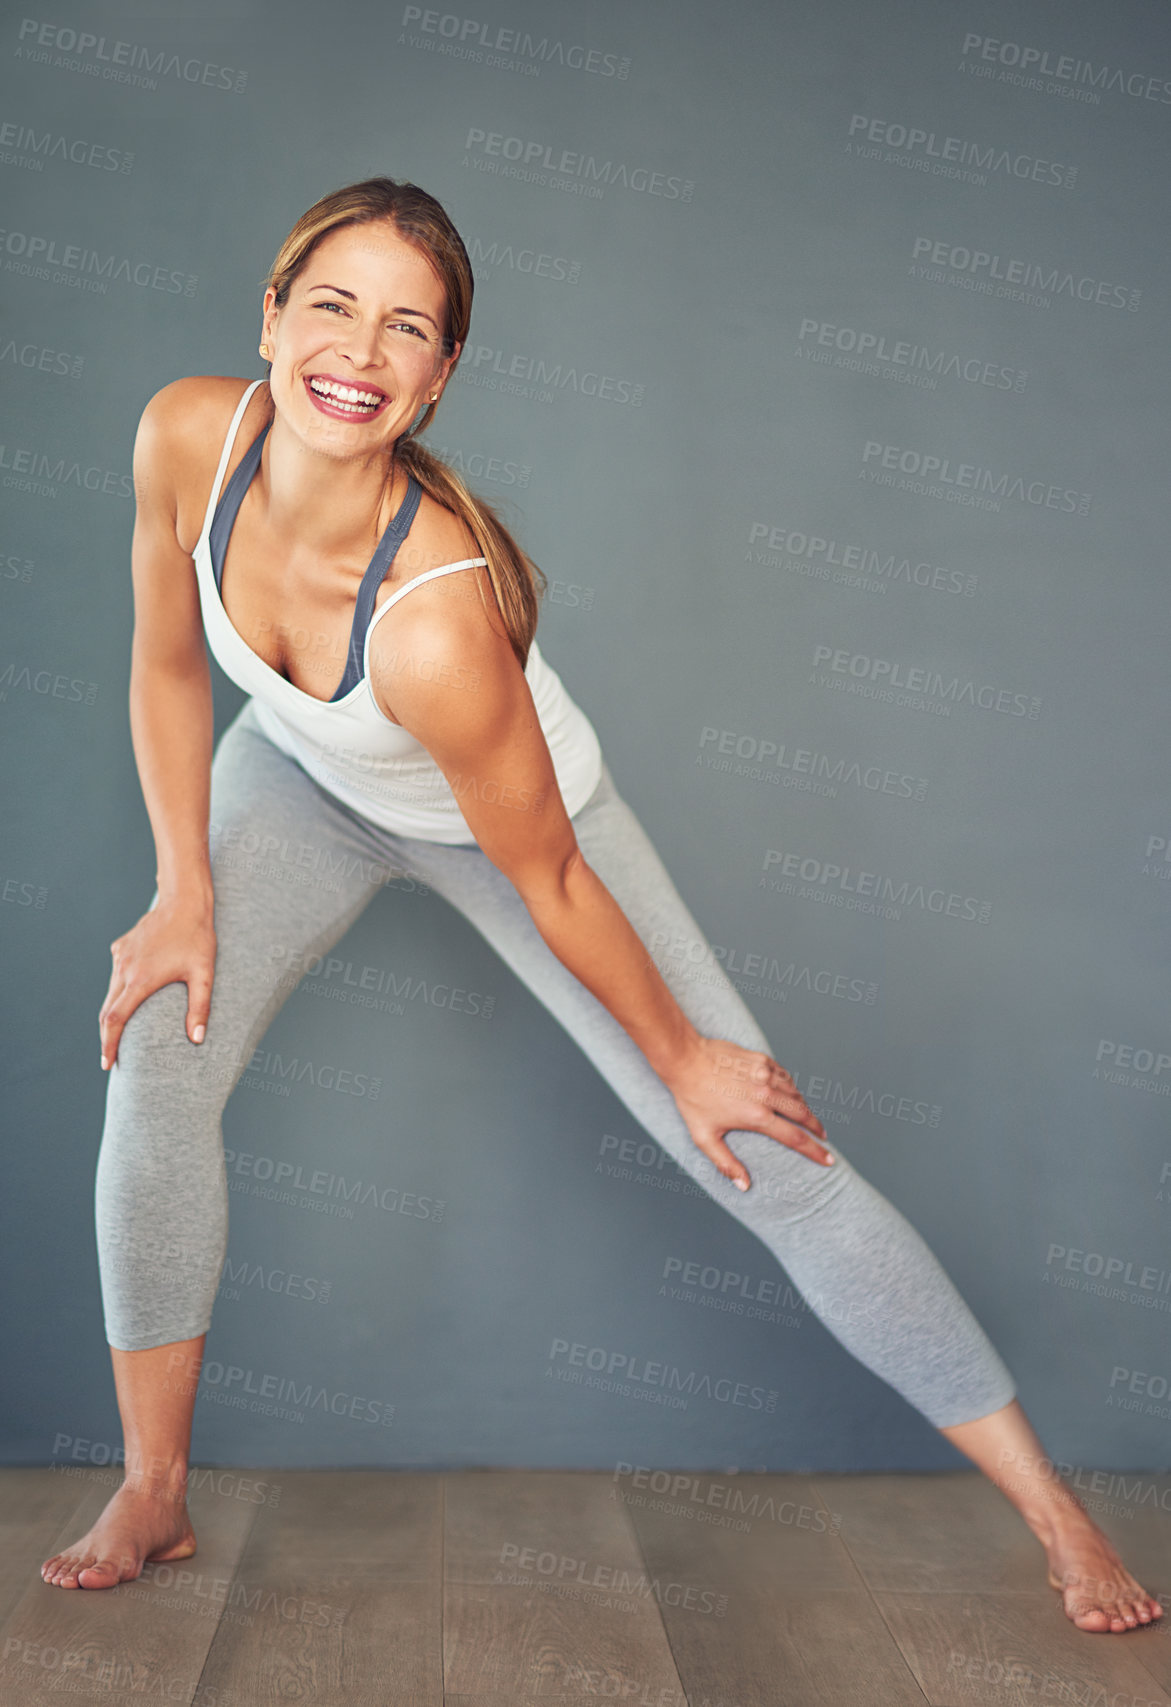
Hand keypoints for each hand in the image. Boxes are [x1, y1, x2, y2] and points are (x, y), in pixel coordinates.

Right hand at [99, 896, 216, 1069]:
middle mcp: (124, 969)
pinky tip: (133, 995)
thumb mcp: (204, 975)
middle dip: (107, 1037)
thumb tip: (197, 1039)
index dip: (108, 1044)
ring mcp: (120, 957)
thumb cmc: (197, 938)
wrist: (184, 901)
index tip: (106, 1063)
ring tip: (122, 1033)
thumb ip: (200, 1008)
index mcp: (140, 980)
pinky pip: (117, 974)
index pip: (114, 1020)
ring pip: (110, 992)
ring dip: (113, 1014)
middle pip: (107, 1011)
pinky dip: (120, 990)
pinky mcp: (121, 947)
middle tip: (112, 1058)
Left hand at [663, 1036, 832, 1190]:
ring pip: (796, 1093)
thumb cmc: (693, 1100)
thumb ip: (726, 1163)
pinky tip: (790, 1093)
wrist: (686, 1060)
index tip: (829, 1159)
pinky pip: (785, 1075)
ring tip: (806, 1117)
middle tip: (823, 1137)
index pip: (795, 1138)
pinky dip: (791, 1087)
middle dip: (817, 1128)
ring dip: (804, 1107)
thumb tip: (744, 1186)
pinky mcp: (762, 1060)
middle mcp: (767, 1095)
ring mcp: (766, 1075)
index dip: (815, 1151)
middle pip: (803, 1114)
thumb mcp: (704, 1137)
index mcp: (757, 1117)